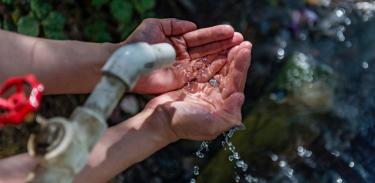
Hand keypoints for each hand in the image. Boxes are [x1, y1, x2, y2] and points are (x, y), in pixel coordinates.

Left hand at [124, 18, 243, 93]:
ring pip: (207, 60)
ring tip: (240, 49)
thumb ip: (173, 24)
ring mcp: (184, 68)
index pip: (200, 37)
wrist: (127, 65)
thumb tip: (192, 26)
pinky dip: (214, 69)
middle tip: (242, 40)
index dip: (216, 34)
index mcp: (178, 41)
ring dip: (223, 55)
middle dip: (224, 44)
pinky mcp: (182, 80)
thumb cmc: (137, 44)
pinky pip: (201, 73)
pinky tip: (228, 64)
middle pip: (208, 49)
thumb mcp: (154, 26)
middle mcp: (184, 55)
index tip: (231, 32)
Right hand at [144, 41, 251, 140]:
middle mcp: (216, 96)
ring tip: (233, 40)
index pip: (236, 84)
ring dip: (226, 55)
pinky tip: (216, 47)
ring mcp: (204, 88)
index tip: (245, 50)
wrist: (159, 120)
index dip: (241, 67)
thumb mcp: (210, 126)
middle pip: (230, 74)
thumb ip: (229, 115)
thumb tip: (240, 96)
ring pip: (219, 68)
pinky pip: (205, 67)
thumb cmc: (183, 124)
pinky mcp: (192, 82)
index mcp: (223, 106)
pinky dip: (211, 57)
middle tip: (243, 42)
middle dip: (237, 58)